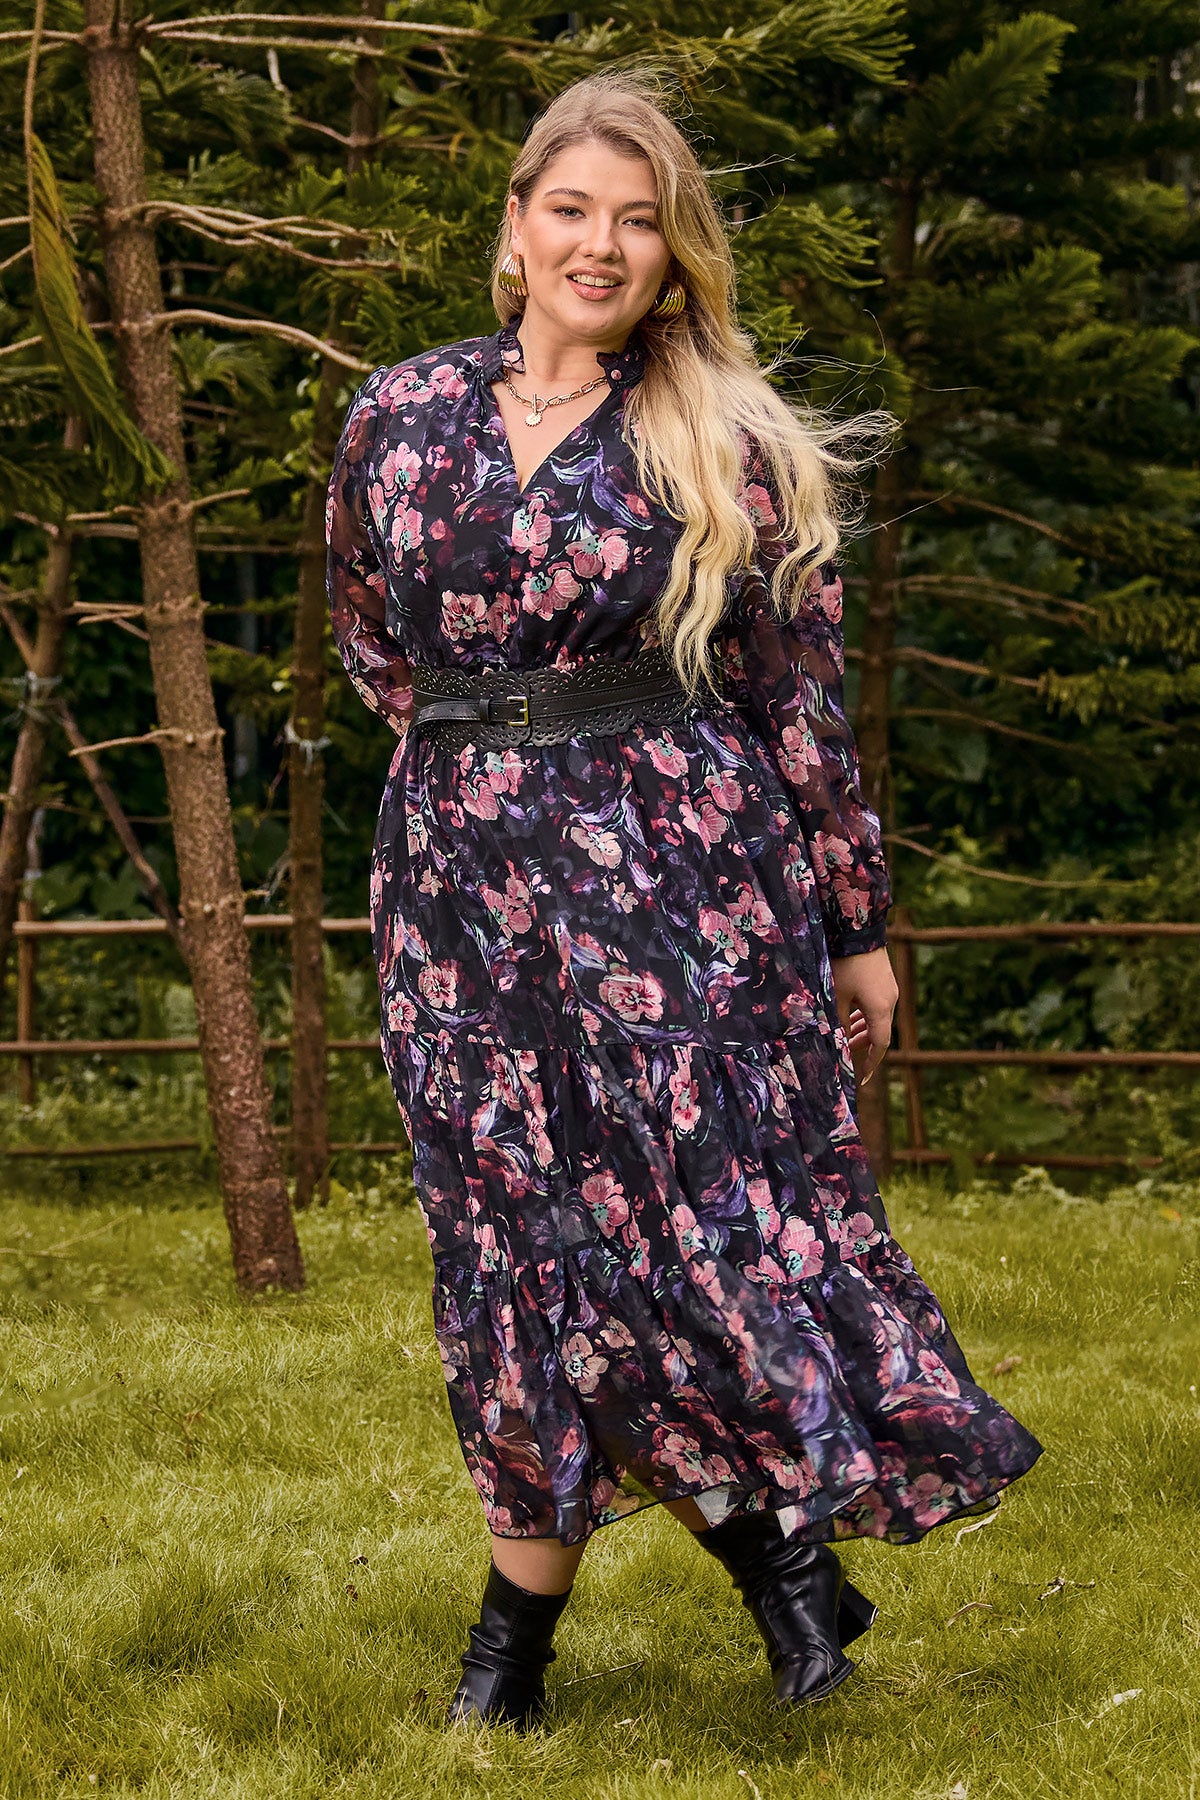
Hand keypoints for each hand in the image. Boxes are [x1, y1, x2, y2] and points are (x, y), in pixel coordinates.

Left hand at [830, 946, 898, 1086]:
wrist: (859, 930)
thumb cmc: (845, 965)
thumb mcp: (837, 996)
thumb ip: (837, 1021)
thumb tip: (836, 1041)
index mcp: (881, 1009)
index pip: (880, 1045)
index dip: (871, 1063)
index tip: (862, 1078)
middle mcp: (891, 1001)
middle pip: (880, 1032)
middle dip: (863, 1045)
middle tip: (847, 1054)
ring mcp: (890, 989)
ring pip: (878, 1018)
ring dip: (864, 1029)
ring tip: (847, 1036)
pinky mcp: (885, 980)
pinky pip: (878, 1005)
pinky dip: (866, 1015)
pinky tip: (852, 1014)